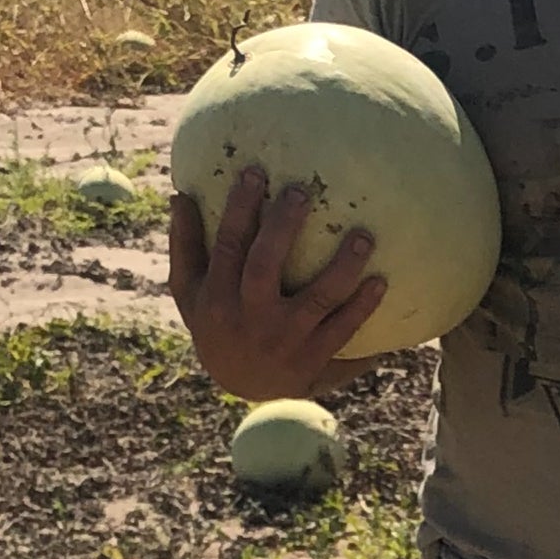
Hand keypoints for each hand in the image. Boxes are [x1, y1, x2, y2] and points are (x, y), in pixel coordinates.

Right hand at [168, 166, 387, 401]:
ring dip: (341, 268)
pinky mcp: (313, 358)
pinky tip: (380, 281)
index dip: (238, 209)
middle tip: (302, 190)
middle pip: (264, 266)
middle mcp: (249, 316)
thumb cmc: (216, 322)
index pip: (227, 246)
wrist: (242, 386)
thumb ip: (185, 245)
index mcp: (217, 296)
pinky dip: (362, 308)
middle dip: (282, 228)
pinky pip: (342, 331)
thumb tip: (179, 195)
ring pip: (315, 299)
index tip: (255, 172)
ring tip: (363, 236)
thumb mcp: (190, 292)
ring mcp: (284, 339)